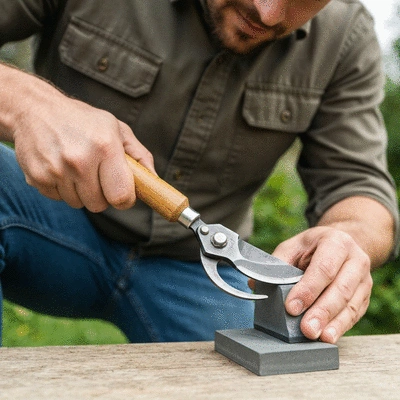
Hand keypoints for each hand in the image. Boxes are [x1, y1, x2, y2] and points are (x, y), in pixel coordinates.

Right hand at [12, 77, 154, 211]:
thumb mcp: (116, 128)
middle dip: (102, 195)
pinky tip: (60, 168)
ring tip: (76, 167)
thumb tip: (154, 180)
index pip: (121, 196)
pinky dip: (62, 189)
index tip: (123, 193)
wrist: (34, 108)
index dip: (126, 200)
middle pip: (99, 205)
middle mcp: (80, 160)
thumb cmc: (83, 120)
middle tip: (97, 175)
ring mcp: (56, 170)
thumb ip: (139, 155)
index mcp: (105, 146)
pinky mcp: (37, 177)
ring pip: (79, 204)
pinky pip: (59, 199)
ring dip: (81, 192)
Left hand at [273, 226, 371, 343]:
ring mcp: (364, 278)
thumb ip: (277, 264)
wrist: (342, 244)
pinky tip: (329, 336)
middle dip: (321, 311)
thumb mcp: (294, 247)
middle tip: (306, 329)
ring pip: (350, 304)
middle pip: (340, 288)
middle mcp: (355, 259)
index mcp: (335, 242)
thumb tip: (255, 284)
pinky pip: (355, 314)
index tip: (291, 307)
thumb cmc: (313, 247)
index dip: (307, 289)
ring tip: (318, 337)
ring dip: (333, 323)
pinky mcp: (364, 296)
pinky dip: (341, 326)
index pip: (323, 268)